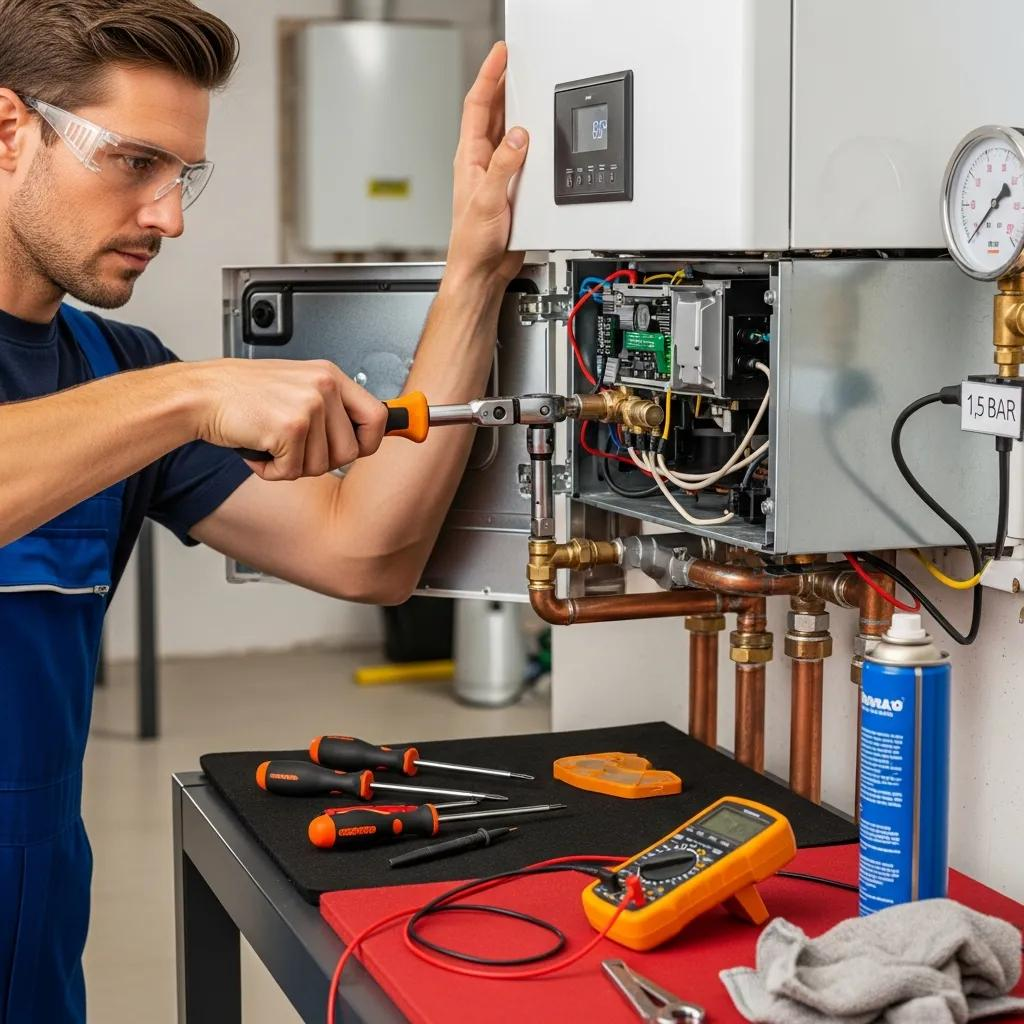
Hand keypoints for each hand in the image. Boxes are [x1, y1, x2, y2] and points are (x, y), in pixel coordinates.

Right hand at [189, 358, 387, 481]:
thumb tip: (367, 434)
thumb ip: (331, 408)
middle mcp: (324, 386)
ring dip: (292, 466)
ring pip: (322, 466)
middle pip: (350, 452)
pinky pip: (293, 471)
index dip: (369, 442)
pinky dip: (271, 470)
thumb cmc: (242, 393)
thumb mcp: (297, 387)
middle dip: (320, 461)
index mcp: (329, 375)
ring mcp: (308, 405)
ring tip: (270, 443)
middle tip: (293, 447)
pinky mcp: (290, 427)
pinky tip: (257, 449)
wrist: (201, 394)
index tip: (357, 449)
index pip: (377, 416)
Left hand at [446, 42, 528, 287]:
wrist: (482, 270)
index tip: (500, 55)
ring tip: (526, 88)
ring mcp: (495, 174)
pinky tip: (538, 135)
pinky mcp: (510, 187)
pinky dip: (530, 141)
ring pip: (506, 131)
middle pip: (491, 112)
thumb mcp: (489, 199)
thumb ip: (504, 166)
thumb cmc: (473, 242)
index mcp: (470, 158)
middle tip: (516, 62)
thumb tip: (518, 136)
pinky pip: (521, 155)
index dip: (489, 76)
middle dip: (503, 84)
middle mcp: (480, 162)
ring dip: (516, 110)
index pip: (477, 106)